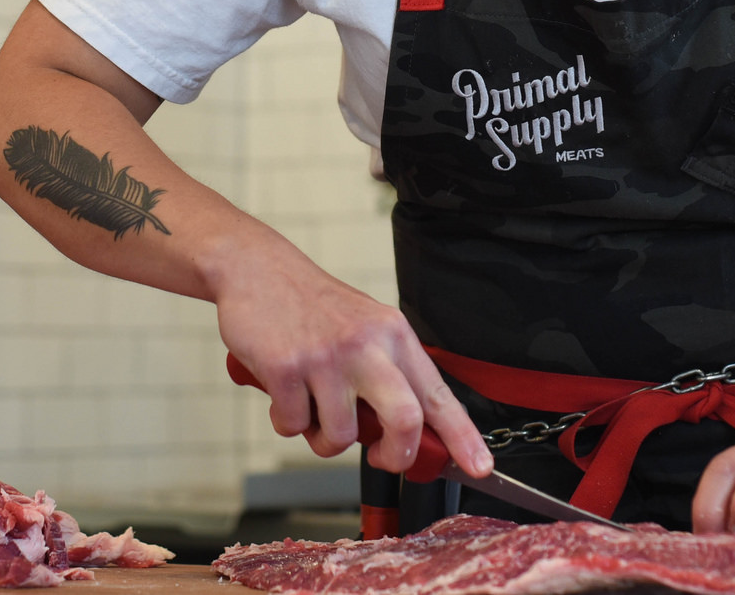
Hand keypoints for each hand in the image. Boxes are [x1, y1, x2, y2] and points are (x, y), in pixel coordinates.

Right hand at [209, 238, 490, 478]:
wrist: (255, 268)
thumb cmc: (311, 304)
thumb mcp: (365, 326)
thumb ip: (389, 371)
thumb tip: (408, 431)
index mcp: (393, 335)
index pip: (437, 394)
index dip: (462, 436)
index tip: (479, 467)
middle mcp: (366, 345)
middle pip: (404, 420)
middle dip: (395, 455)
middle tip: (381, 457)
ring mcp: (325, 357)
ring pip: (339, 436)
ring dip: (322, 438)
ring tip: (312, 409)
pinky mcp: (285, 368)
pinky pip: (292, 426)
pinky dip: (286, 421)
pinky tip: (282, 392)